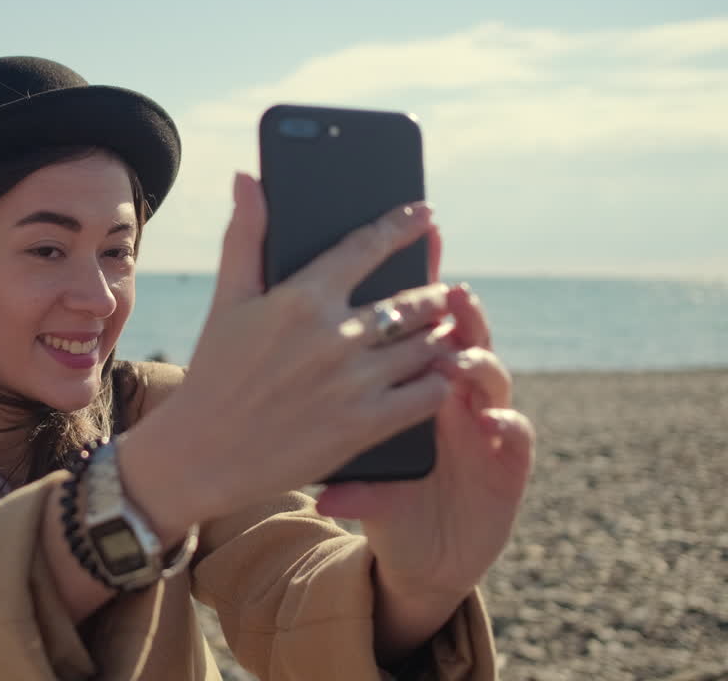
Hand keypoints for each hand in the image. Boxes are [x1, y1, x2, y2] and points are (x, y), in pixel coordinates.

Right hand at [129, 173, 457, 533]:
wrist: (202, 454)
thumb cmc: (214, 373)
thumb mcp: (227, 301)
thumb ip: (245, 236)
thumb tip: (247, 178)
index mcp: (301, 298)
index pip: (367, 246)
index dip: (402, 225)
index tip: (425, 213)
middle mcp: (334, 335)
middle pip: (412, 299)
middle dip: (431, 292)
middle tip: (438, 292)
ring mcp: (354, 381)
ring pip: (427, 343)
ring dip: (441, 334)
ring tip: (442, 332)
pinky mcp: (365, 425)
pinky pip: (428, 392)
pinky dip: (440, 379)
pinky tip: (436, 375)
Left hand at [315, 240, 534, 600]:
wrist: (422, 548)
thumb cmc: (382, 487)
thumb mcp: (349, 449)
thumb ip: (329, 405)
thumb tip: (283, 360)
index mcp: (415, 371)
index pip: (419, 318)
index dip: (419, 284)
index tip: (412, 249)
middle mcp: (456, 386)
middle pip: (462, 335)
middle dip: (456, 312)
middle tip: (446, 290)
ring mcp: (485, 419)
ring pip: (491, 376)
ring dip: (478, 361)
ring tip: (457, 355)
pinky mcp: (507, 460)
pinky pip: (514, 435)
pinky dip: (505, 424)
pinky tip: (489, 419)